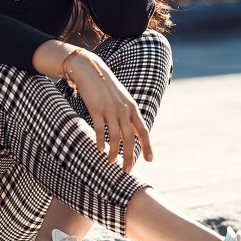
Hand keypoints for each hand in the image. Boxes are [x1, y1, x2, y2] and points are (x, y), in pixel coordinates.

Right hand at [66, 50, 153, 173]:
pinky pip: (99, 130)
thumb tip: (130, 131)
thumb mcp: (121, 98)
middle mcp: (124, 110)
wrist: (90, 70)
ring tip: (111, 163)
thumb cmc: (106, 86)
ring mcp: (110, 110)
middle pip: (130, 139)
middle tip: (127, 170)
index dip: (147, 146)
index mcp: (132, 108)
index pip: (143, 131)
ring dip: (114, 153)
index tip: (149, 160)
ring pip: (115, 137)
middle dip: (129, 156)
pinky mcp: (96, 109)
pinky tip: (100, 150)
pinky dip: (100, 142)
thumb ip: (127, 113)